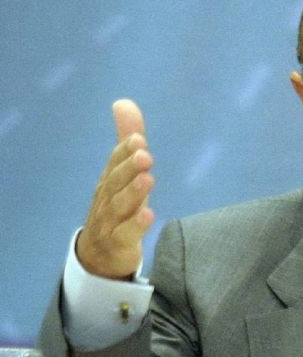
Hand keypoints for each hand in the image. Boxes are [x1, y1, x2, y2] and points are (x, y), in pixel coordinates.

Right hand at [76, 99, 154, 279]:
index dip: (125, 151)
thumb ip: (126, 139)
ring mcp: (109, 221)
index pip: (115, 162)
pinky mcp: (117, 243)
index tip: (138, 139)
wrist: (98, 254)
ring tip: (148, 179)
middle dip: (129, 167)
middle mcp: (107, 198)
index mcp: (110, 180)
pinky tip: (149, 214)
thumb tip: (123, 102)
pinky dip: (135, 224)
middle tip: (145, 154)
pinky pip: (125, 234)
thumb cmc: (116, 206)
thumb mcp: (123, 173)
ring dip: (133, 192)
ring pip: (120, 206)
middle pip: (116, 181)